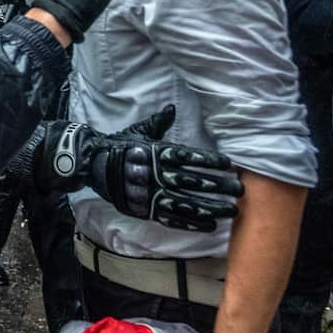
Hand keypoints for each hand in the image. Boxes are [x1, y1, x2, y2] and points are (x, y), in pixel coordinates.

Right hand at [18, 107, 243, 231]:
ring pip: (188, 203)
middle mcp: (157, 173)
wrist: (92, 163)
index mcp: (158, 152)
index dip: (211, 162)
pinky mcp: (145, 208)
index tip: (231, 166)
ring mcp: (151, 193)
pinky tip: (210, 225)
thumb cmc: (119, 145)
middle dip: (220, 187)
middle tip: (240, 190)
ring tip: (232, 211)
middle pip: (195, 182)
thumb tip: (172, 107)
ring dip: (212, 208)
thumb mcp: (139, 131)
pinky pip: (172, 218)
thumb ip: (159, 122)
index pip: (190, 157)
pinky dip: (191, 222)